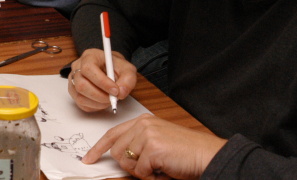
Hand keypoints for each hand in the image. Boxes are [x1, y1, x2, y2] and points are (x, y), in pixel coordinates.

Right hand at [68, 48, 136, 111]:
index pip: (88, 69)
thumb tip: (121, 93)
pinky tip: (103, 101)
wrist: (110, 69)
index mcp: (89, 56)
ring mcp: (73, 80)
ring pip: (80, 96)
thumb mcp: (127, 69)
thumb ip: (128, 80)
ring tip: (109, 99)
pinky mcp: (74, 92)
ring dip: (98, 103)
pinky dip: (95, 107)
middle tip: (113, 98)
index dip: (102, 82)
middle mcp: (77, 67)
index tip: (115, 90)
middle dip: (100, 96)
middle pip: (81, 85)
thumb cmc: (116, 67)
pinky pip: (81, 104)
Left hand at [82, 114, 226, 179]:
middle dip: (130, 166)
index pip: (113, 134)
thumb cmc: (186, 152)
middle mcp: (143, 125)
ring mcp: (147, 135)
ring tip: (159, 168)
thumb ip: (139, 144)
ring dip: (142, 172)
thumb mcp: (158, 142)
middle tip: (150, 169)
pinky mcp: (152, 148)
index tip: (88, 159)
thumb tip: (120, 158)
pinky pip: (140, 171)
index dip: (99, 148)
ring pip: (126, 162)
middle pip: (117, 152)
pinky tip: (165, 171)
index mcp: (143, 121)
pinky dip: (151, 177)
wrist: (208, 155)